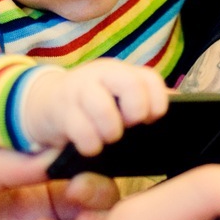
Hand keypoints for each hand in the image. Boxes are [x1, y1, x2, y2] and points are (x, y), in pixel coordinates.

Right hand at [25, 60, 168, 153]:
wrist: (44, 103)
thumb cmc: (90, 105)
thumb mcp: (116, 97)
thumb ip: (143, 99)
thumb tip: (175, 100)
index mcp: (121, 72)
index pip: (149, 78)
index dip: (157, 103)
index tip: (150, 120)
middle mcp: (102, 75)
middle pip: (131, 84)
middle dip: (135, 112)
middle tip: (128, 127)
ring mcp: (79, 90)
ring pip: (103, 108)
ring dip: (110, 131)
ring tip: (108, 138)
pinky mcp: (60, 109)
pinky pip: (81, 130)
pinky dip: (90, 145)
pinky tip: (90, 147)